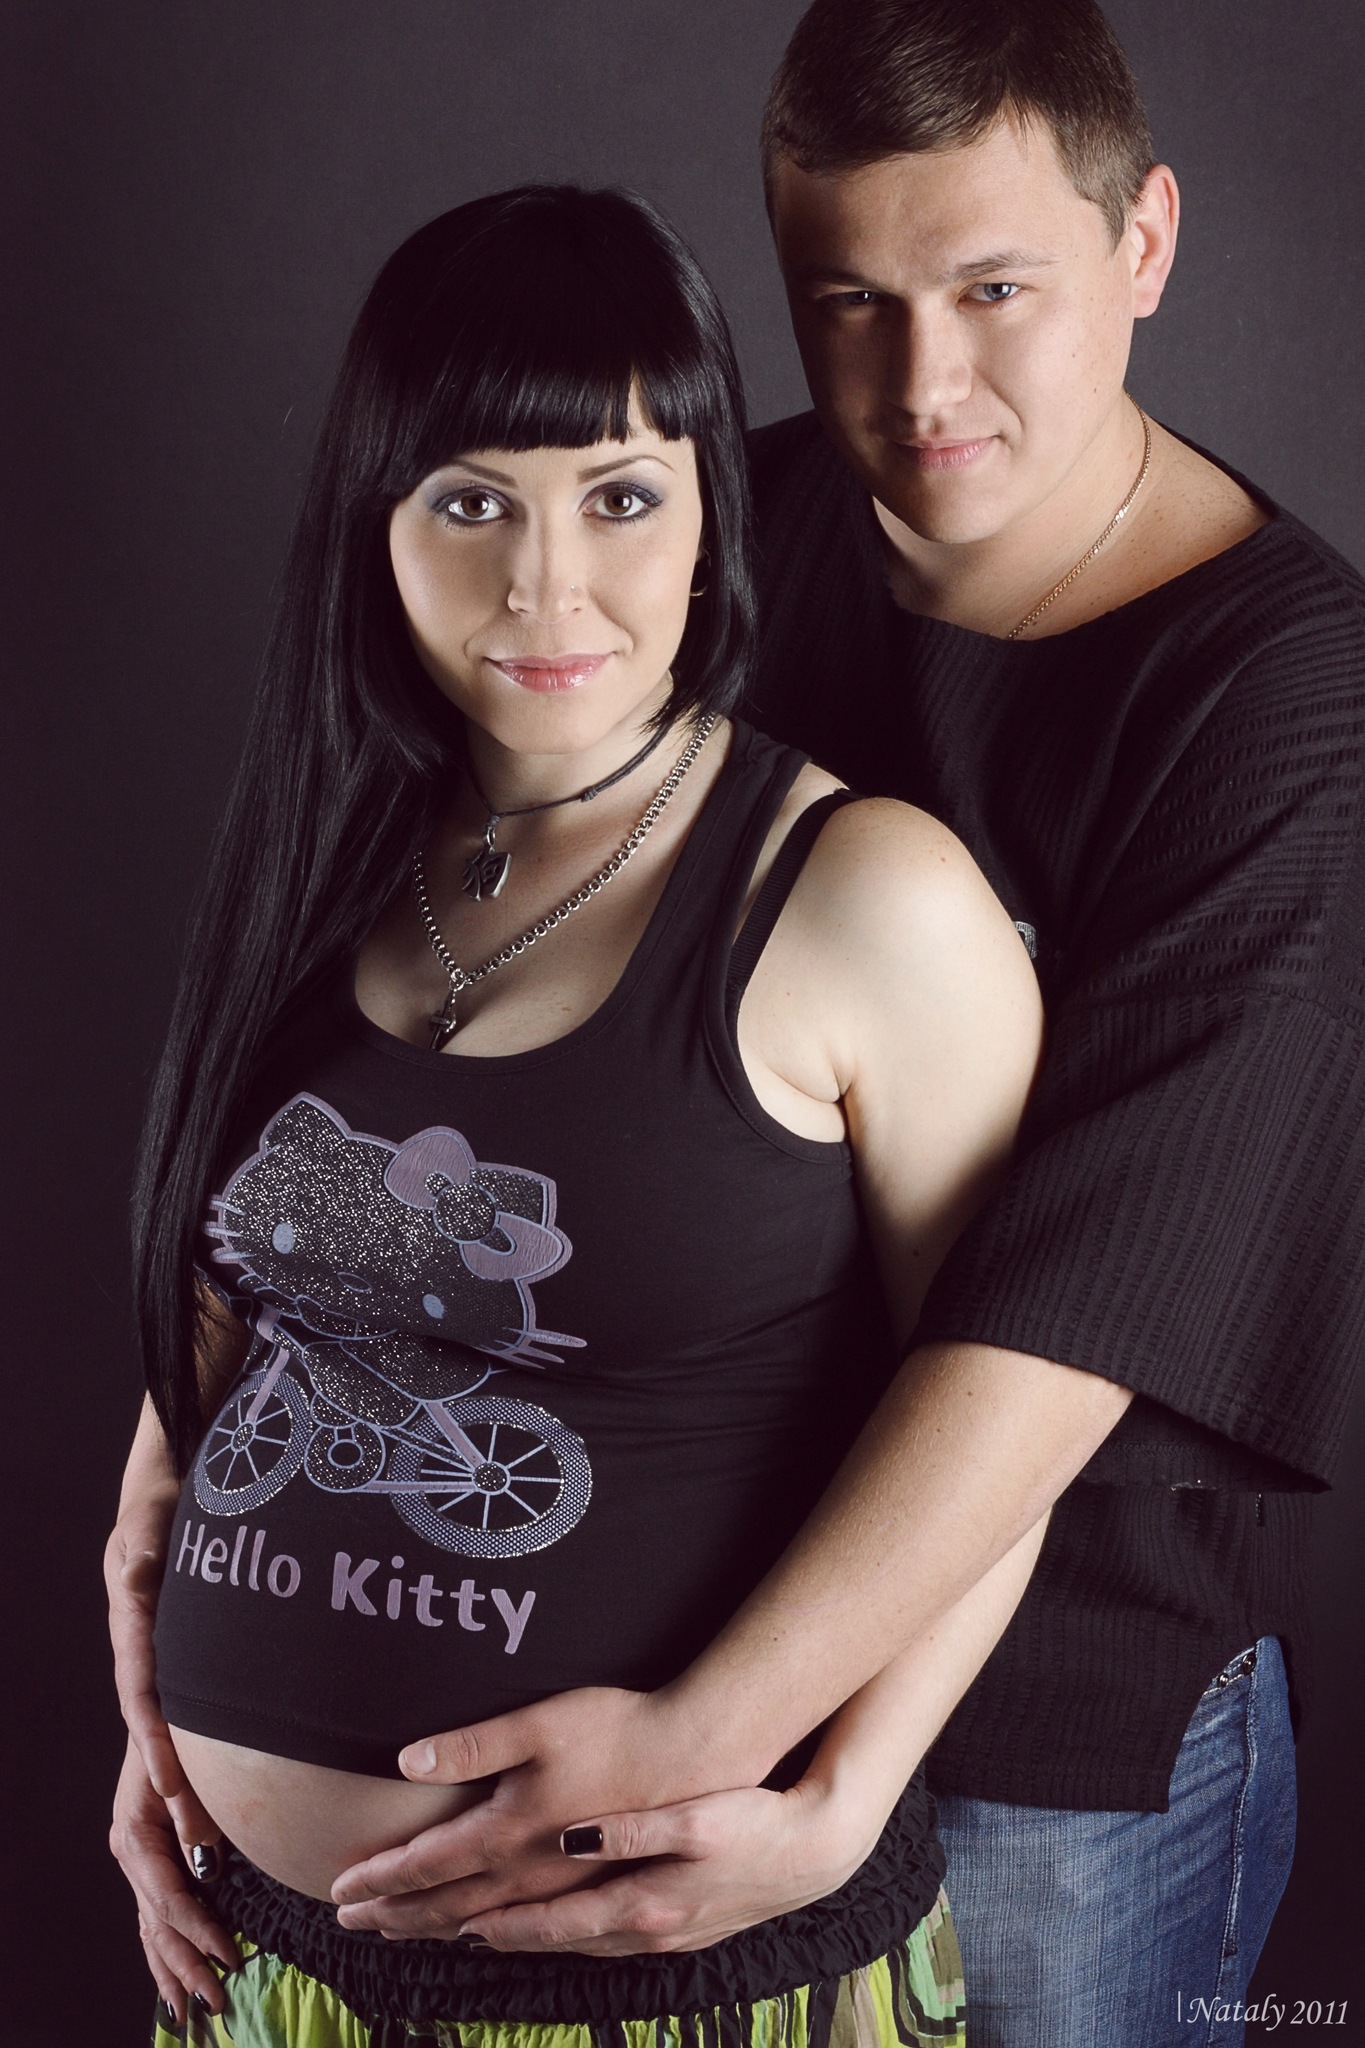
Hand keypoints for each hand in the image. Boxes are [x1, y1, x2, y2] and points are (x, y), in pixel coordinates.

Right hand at [104, 1489, 212, 1835]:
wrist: (154, 1514)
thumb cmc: (154, 1517)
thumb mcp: (148, 1526)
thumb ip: (144, 1552)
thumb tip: (134, 1574)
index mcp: (132, 1635)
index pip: (141, 1697)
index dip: (155, 1742)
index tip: (167, 1784)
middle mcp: (141, 1667)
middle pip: (154, 1740)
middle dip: (174, 1793)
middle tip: (199, 1847)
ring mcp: (157, 1678)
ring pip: (168, 1748)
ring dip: (186, 1795)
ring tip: (212, 1852)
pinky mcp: (178, 1683)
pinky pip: (185, 1736)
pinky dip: (196, 1783)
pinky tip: (220, 1824)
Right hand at [110, 1738, 235, 2024]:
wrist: (158, 1709)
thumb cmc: (177, 1735)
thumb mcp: (189, 1769)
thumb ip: (194, 1815)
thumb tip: (205, 1866)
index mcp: (135, 1836)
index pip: (169, 1899)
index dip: (199, 1931)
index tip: (229, 1954)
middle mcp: (130, 1854)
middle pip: (157, 1925)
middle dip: (188, 1966)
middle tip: (218, 2001)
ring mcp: (136, 1861)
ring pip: (151, 1930)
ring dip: (175, 1970)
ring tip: (197, 2009)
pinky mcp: (148, 1862)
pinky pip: (153, 1918)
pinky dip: (164, 1951)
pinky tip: (174, 1981)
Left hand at [331, 1686, 746, 1936]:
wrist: (701, 1756)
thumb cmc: (619, 1728)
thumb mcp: (540, 1722)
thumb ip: (472, 1744)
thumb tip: (405, 1762)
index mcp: (508, 1834)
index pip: (425, 1868)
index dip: (378, 1880)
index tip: (339, 1892)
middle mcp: (531, 1873)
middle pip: (447, 1905)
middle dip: (394, 1914)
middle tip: (351, 1922)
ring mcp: (568, 1888)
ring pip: (486, 1920)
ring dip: (437, 1927)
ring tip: (403, 1932)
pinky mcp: (598, 1886)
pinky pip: (531, 1925)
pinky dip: (495, 1932)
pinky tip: (490, 1932)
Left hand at [459, 1779, 872, 1954]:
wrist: (814, 1848)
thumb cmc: (752, 1820)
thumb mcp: (693, 1817)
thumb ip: (629, 1830)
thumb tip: (572, 1835)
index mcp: (640, 1901)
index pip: (553, 1920)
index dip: (501, 1923)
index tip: (452, 1923)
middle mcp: (646, 1929)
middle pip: (559, 1940)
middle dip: (502, 1937)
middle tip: (448, 1934)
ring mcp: (667, 1933)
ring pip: (584, 1943)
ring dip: (538, 1939)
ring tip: (492, 1933)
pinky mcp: (685, 1925)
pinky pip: (613, 1939)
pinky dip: (578, 1936)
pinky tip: (571, 1930)